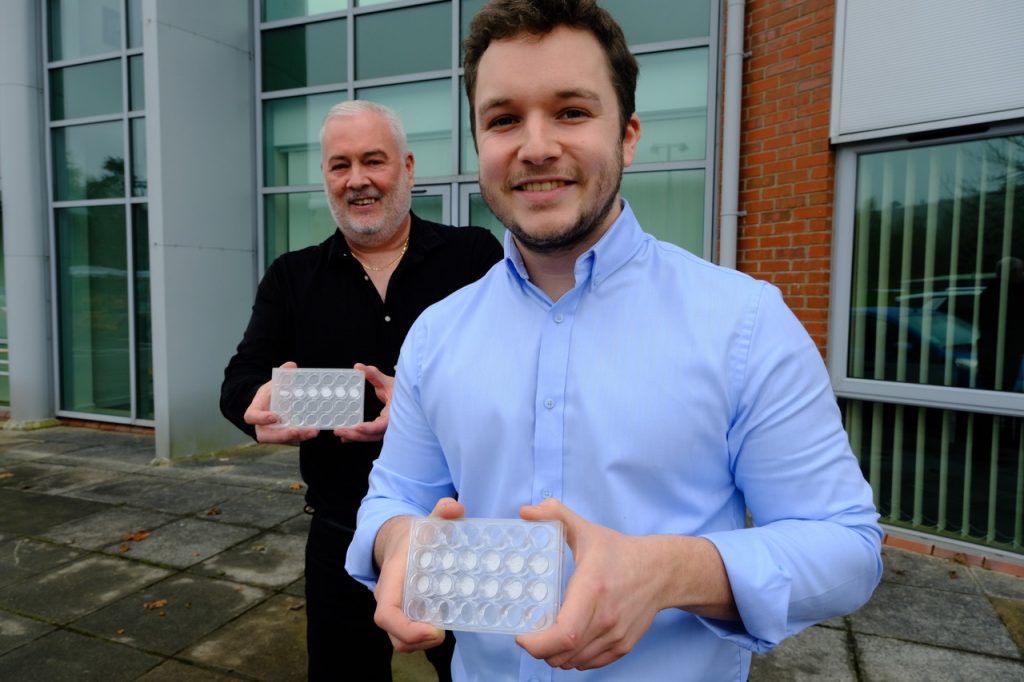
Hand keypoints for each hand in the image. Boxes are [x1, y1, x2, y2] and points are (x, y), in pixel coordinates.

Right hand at [243, 361, 318, 444]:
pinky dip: (303, 436)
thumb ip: (282, 376)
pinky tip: (314, 431)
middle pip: (266, 436)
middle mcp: (262, 425)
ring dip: (297, 436)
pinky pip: (292, 439)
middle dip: (281, 435)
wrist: (272, 403)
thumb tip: (291, 365)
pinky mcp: (285, 436)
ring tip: (312, 431)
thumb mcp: (274, 383)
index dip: (261, 418)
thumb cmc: (271, 394)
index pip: (251, 417)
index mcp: (255, 411)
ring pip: (281, 439)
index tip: (274, 416)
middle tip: (295, 431)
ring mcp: (273, 433)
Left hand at [334, 363, 393, 442]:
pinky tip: (345, 437)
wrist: (408, 397)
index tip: (358, 427)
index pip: (382, 425)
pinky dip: (358, 436)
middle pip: (373, 435)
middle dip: (355, 435)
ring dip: (355, 437)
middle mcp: (390, 424)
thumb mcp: (387, 381)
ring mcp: (385, 428)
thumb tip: (358, 367)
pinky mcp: (380, 428)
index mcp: (394, 414)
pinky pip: (369, 435)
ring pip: (370, 437)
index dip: (370, 428)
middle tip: (339, 430)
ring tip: (340, 433)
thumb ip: (373, 374)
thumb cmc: (401, 391)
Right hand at [372, 497, 463, 652]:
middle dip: (418, 641)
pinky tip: (443, 624)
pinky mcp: (403, 614)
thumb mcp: (428, 522)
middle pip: (393, 634)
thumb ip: (442, 512)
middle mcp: (388, 597)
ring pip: (400, 639)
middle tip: (443, 632)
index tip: (434, 630)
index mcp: (392, 577)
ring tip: (445, 629)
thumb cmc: (414, 535)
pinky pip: (408, 635)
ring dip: (422, 642)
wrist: (399, 540)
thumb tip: (455, 508)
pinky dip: (424, 637)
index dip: (406, 628)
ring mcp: (394, 607)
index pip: (386, 613)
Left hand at [515, 499, 665, 670]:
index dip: (537, 643)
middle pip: (564, 654)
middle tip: (531, 635)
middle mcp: (605, 618)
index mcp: (592, 590)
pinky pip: (591, 664)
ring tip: (547, 639)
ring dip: (556, 656)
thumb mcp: (586, 529)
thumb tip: (525, 511)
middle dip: (540, 651)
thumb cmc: (620, 552)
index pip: (563, 634)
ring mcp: (616, 635)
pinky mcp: (624, 645)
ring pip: (575, 662)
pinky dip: (575, 659)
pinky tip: (569, 643)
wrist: (661, 570)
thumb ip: (555, 515)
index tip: (522, 635)